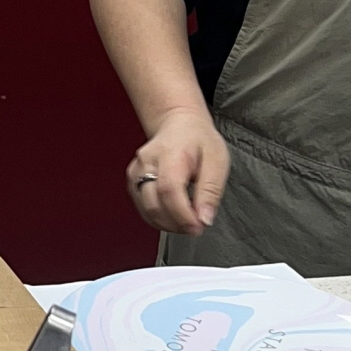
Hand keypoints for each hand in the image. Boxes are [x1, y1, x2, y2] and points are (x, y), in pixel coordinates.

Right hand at [128, 109, 227, 236]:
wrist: (178, 124)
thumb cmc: (197, 139)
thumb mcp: (217, 160)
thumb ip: (211, 190)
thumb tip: (204, 218)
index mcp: (169, 153)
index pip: (168, 190)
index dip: (182, 214)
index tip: (198, 226)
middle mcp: (147, 162)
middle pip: (153, 204)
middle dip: (176, 223)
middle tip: (196, 227)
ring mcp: (136, 172)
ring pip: (146, 210)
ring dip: (167, 224)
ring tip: (186, 221)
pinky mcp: (133, 181)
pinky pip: (143, 208)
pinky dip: (159, 218)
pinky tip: (173, 216)